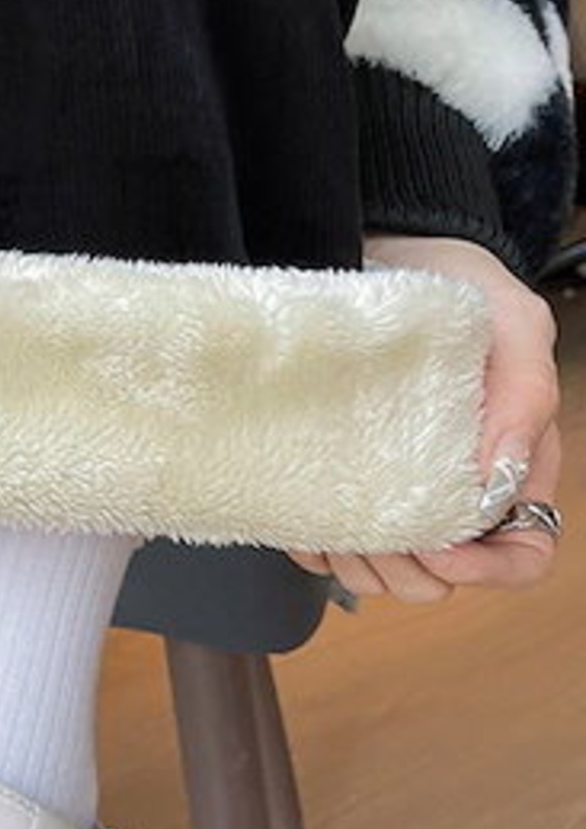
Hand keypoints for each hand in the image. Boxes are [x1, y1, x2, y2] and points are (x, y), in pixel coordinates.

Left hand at [287, 233, 561, 602]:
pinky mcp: (342, 473)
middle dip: (406, 569)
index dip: (483, 570)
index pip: (521, 553)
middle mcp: (455, 485)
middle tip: (369, 531)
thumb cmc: (453, 286)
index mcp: (510, 462)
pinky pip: (328, 542)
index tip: (435, 547)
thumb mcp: (509, 321)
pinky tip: (303, 518)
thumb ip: (524, 392)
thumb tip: (502, 474)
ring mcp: (396, 484)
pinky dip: (313, 544)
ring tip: (333, 525)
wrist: (382, 251)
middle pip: (443, 576)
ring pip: (385, 571)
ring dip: (357, 563)